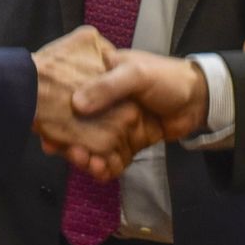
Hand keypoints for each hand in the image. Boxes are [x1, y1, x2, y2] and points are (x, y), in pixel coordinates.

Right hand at [32, 27, 152, 178]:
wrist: (200, 100)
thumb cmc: (167, 78)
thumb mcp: (135, 73)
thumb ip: (107, 86)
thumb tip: (75, 103)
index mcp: (99, 78)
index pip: (68, 94)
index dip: (54, 112)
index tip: (44, 127)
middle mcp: (103, 102)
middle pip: (75, 125)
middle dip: (68, 142)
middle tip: (67, 151)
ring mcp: (115, 124)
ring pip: (91, 145)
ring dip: (86, 158)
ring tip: (89, 164)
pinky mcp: (127, 142)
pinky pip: (110, 157)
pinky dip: (105, 167)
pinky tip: (103, 170)